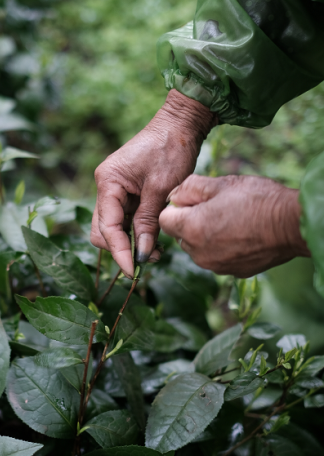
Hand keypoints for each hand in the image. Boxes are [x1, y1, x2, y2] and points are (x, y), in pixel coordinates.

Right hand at [91, 90, 216, 277]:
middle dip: (122, 249)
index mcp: (108, 182)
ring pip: (114, 227)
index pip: (107, 227)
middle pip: (103, 230)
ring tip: (158, 250)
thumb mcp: (161, 188)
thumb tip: (143, 255)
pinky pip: (126, 219)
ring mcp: (115, 190)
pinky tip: (156, 237)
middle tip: (150, 260)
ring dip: (131, 242)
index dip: (119, 252)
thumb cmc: (171, 149)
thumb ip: (148, 222)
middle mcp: (106, 187)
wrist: (180, 124)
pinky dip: (138, 231)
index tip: (135, 271)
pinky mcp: (127, 192)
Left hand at [159, 174, 310, 277]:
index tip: (196, 200)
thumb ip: (188, 188)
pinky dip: (221, 247)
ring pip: (197, 248)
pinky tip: (240, 234)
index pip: (164, 219)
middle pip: (179, 235)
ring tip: (231, 220)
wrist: (292, 224)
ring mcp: (215, 265)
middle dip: (190, 222)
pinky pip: (215, 258)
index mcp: (191, 228)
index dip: (177, 207)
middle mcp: (198, 253)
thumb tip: (174, 196)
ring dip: (205, 235)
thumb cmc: (257, 199)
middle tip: (216, 208)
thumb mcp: (220, 183)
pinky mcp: (231, 272)